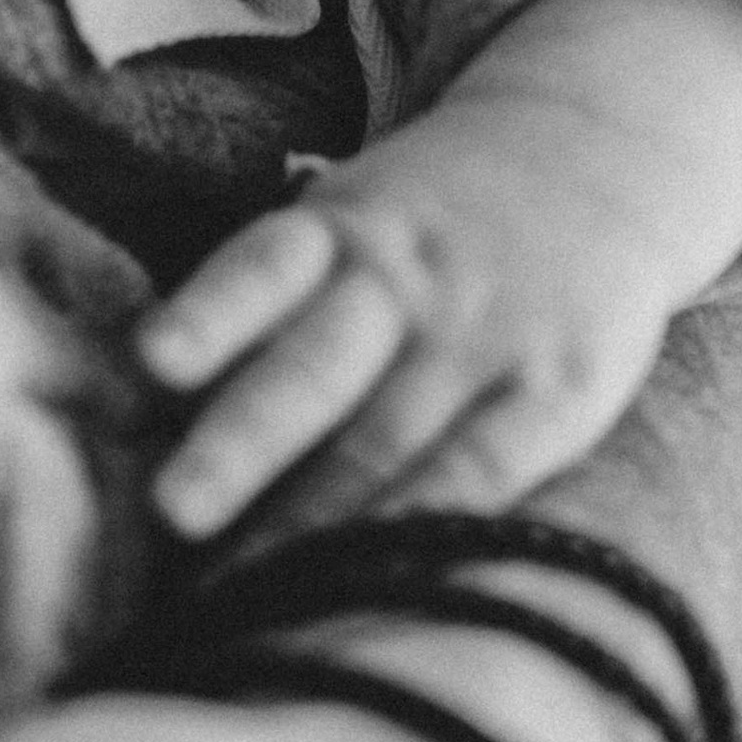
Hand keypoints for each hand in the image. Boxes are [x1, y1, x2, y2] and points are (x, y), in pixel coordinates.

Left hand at [136, 107, 689, 540]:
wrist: (602, 147)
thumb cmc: (433, 219)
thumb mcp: (355, 215)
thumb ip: (270, 298)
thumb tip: (140, 409)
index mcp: (341, 227)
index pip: (262, 268)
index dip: (210, 314)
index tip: (154, 361)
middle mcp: (405, 280)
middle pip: (315, 366)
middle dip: (242, 441)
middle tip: (174, 508)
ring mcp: (484, 336)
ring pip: (390, 434)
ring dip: (314, 516)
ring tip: (241, 593)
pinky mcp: (559, 390)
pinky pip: (486, 468)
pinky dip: (430, 521)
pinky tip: (383, 575)